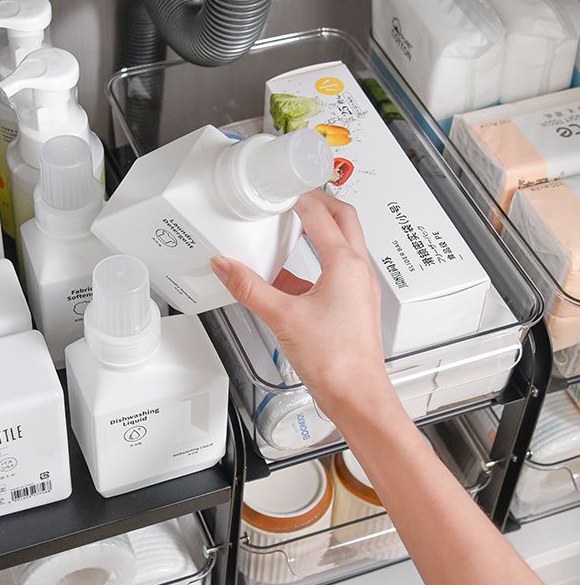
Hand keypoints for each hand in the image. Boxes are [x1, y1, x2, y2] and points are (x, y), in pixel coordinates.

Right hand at [211, 190, 396, 424]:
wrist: (357, 396)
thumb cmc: (335, 360)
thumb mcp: (282, 317)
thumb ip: (249, 287)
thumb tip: (225, 266)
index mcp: (345, 264)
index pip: (321, 215)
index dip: (298, 197)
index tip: (279, 189)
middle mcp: (358, 270)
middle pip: (343, 219)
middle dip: (319, 203)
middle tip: (294, 195)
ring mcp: (358, 287)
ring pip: (343, 244)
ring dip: (320, 230)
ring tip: (291, 227)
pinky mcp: (353, 304)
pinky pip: (335, 271)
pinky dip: (314, 263)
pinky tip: (289, 277)